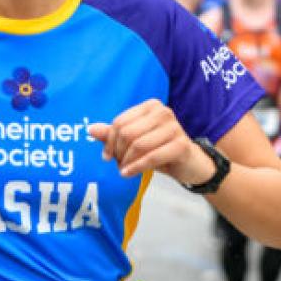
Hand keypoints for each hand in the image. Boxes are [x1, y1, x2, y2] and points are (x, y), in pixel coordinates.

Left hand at [89, 99, 214, 184]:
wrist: (190, 164)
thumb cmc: (160, 150)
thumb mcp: (135, 142)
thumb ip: (114, 135)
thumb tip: (90, 130)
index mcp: (150, 106)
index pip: (119, 122)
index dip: (109, 142)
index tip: (107, 156)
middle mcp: (163, 112)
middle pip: (127, 133)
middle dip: (119, 152)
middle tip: (119, 165)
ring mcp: (174, 127)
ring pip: (138, 145)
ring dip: (127, 162)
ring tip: (125, 170)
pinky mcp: (181, 144)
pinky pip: (152, 156)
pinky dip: (136, 167)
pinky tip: (128, 174)